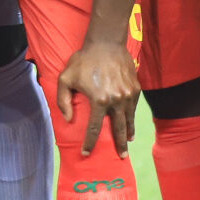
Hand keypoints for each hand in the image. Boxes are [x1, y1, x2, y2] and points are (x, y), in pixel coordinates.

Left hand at [55, 38, 140, 157]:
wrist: (106, 43)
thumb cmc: (83, 60)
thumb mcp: (65, 77)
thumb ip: (64, 100)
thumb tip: (69, 119)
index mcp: (99, 100)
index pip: (95, 128)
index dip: (90, 143)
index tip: (86, 153)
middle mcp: (117, 100)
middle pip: (118, 129)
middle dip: (119, 145)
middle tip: (121, 156)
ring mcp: (129, 95)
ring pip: (129, 120)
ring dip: (128, 133)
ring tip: (127, 143)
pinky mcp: (136, 89)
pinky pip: (134, 108)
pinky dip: (132, 118)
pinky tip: (130, 124)